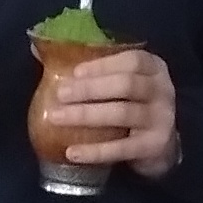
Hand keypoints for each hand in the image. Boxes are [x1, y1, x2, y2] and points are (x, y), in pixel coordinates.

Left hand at [43, 48, 179, 177]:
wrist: (162, 146)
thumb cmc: (134, 106)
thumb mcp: (122, 83)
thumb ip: (93, 70)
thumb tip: (38, 49)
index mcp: (154, 69)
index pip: (132, 60)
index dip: (103, 65)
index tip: (75, 72)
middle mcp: (163, 91)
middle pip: (126, 84)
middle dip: (90, 89)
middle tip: (60, 94)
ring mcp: (161, 119)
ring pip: (122, 113)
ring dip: (86, 115)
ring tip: (57, 118)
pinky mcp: (155, 146)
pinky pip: (121, 148)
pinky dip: (95, 151)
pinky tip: (72, 152)